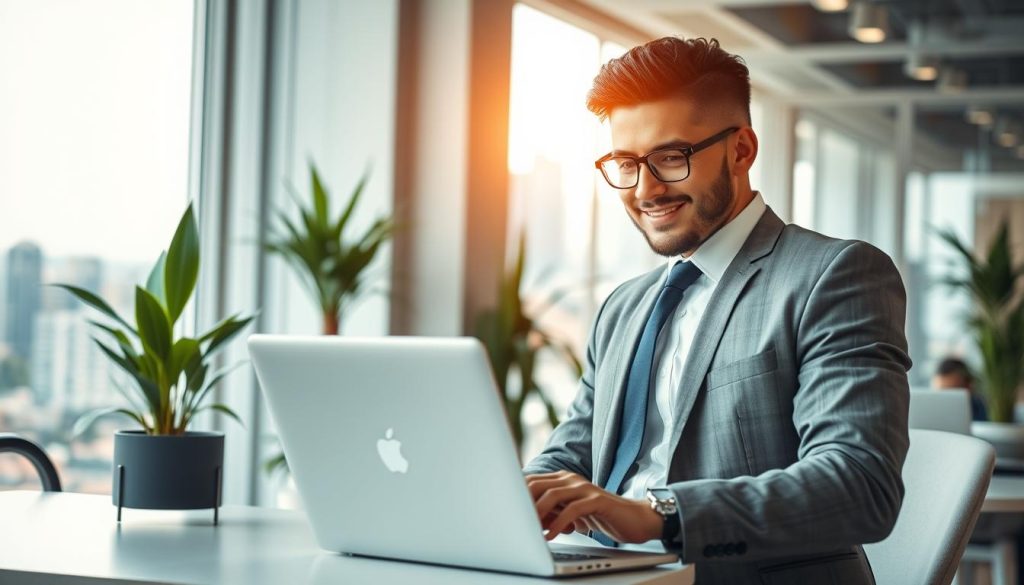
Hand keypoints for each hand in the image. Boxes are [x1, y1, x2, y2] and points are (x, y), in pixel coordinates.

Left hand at [525, 471, 662, 543]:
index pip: (531, 482)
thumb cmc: (600, 517)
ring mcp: (585, 488)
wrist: (635, 519)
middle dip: (523, 504)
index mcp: (562, 480)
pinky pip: (572, 509)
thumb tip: (526, 523)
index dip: (516, 497)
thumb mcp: (571, 514)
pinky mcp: (598, 500)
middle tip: (514, 523)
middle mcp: (571, 479)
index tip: (505, 514)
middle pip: (537, 485)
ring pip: (552, 494)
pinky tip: (551, 535)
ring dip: (538, 513)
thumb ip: (551, 513)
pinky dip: (558, 523)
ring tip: (529, 531)